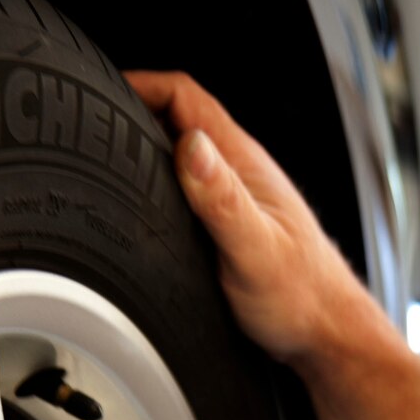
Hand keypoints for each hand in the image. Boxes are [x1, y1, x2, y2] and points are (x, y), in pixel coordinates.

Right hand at [125, 71, 369, 368]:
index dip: (140, 84)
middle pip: (178, 118)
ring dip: (146, 150)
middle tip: (92, 130)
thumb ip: (223, 200)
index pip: (185, 95)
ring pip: (182, 155)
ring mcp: (236, 196)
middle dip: (133, 113)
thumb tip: (192, 148)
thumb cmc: (302, 299)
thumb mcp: (255, 250)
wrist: (327, 336)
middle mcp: (239, 171)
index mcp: (244, 162)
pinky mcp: (232, 223)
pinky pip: (189, 190)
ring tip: (108, 164)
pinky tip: (145, 209)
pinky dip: (160, 187)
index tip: (101, 94)